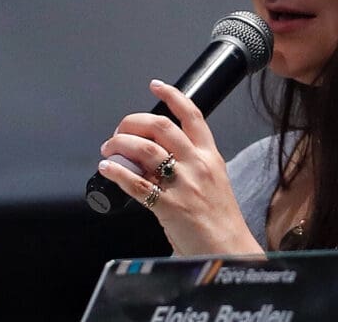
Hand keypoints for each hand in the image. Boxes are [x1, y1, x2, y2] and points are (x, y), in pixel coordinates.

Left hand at [97, 79, 262, 256]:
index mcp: (211, 157)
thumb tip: (152, 155)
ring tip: (108, 150)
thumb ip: (189, 164)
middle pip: (160, 126)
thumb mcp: (214, 182)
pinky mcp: (169, 206)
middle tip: (119, 130)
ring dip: (119, 144)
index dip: (172, 96)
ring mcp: (183, 184)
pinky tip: (107, 169)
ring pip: (144, 149)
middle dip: (132, 122)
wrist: (230, 252)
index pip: (192, 116)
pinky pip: (135, 182)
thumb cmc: (220, 221)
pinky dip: (116, 172)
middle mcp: (197, 165)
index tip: (155, 85)